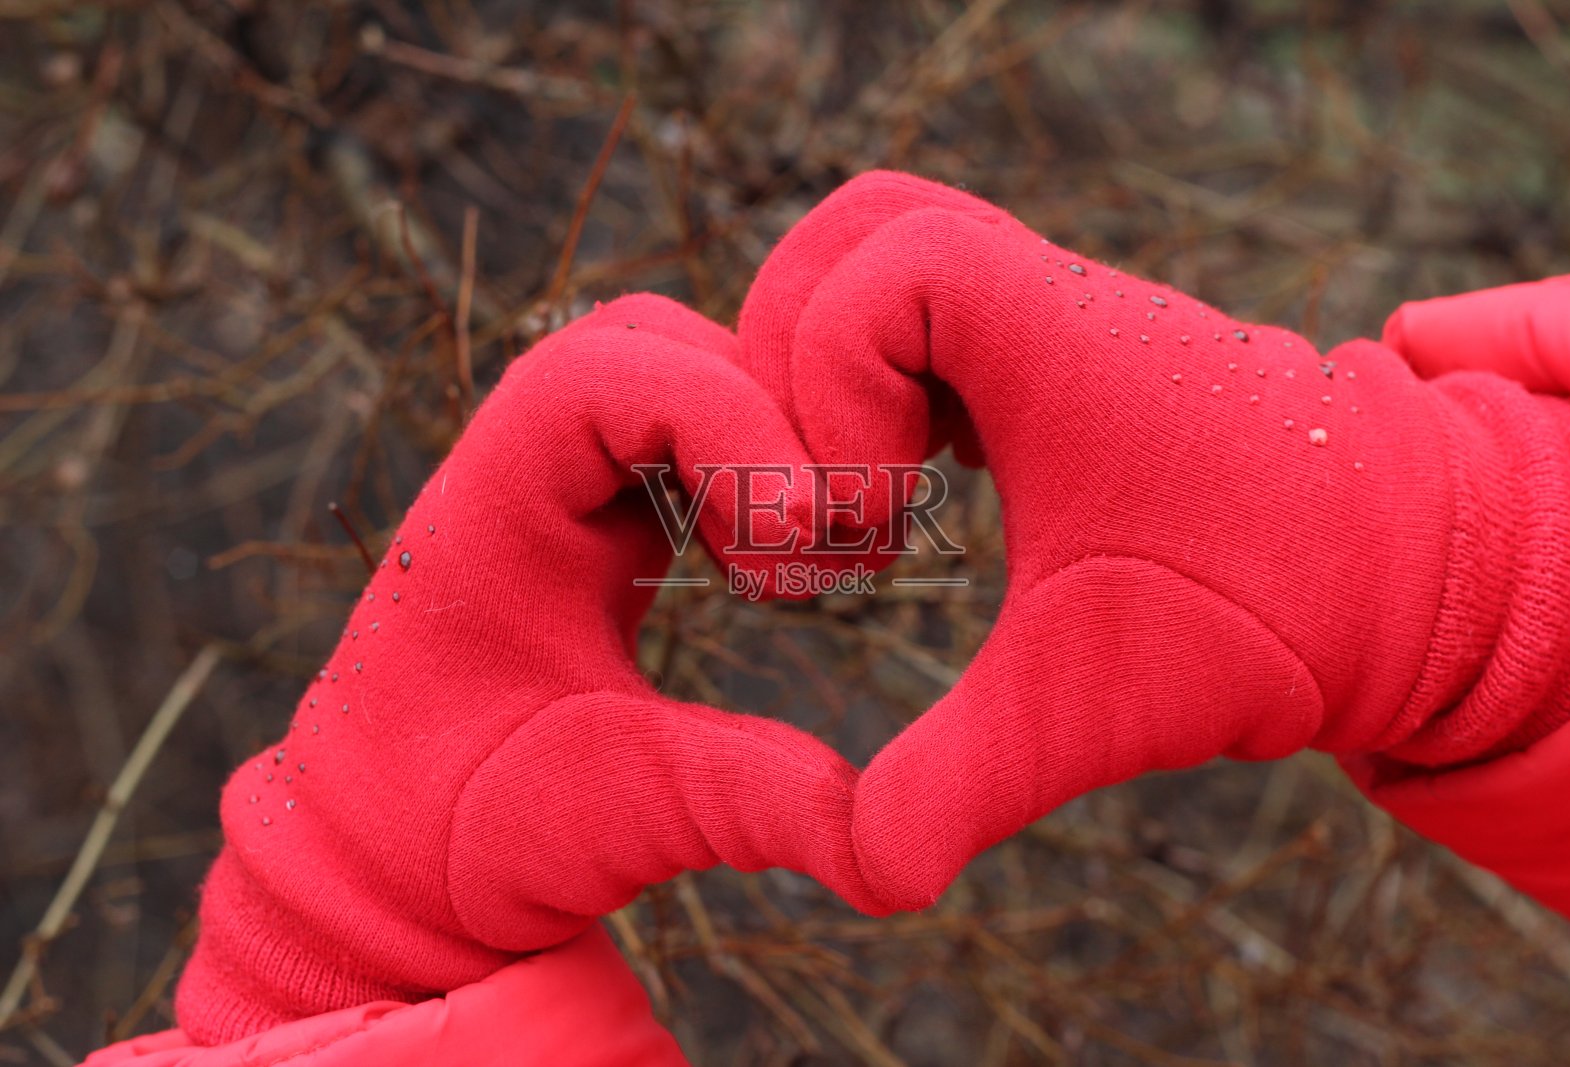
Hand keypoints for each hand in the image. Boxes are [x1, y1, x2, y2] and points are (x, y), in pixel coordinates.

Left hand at [178, 295, 882, 1043]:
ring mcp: (559, 485)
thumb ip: (747, 809)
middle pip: (655, 347)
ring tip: (810, 556)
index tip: (794, 536)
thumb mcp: (611, 820)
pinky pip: (686, 432)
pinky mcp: (597, 514)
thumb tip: (897, 851)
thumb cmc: (468, 844)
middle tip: (819, 550)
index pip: (599, 377)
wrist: (392, 864)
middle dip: (764, 421)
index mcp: (491, 517)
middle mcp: (521, 473)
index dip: (721, 417)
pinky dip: (754, 468)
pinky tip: (782, 561)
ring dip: (766, 436)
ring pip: (679, 374)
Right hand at [736, 172, 1569, 912]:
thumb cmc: (1263, 621)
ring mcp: (1060, 316)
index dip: (829, 376)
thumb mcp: (1088, 710)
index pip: (891, 264)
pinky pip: (941, 305)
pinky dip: (891, 373)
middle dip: (800, 359)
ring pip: (897, 255)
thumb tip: (864, 872)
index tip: (875, 511)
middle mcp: (1055, 304)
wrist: (1412, 574)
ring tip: (868, 491)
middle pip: (865, 229)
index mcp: (1061, 349)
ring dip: (841, 363)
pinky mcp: (1068, 351)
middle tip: (839, 494)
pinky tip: (915, 482)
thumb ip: (963, 784)